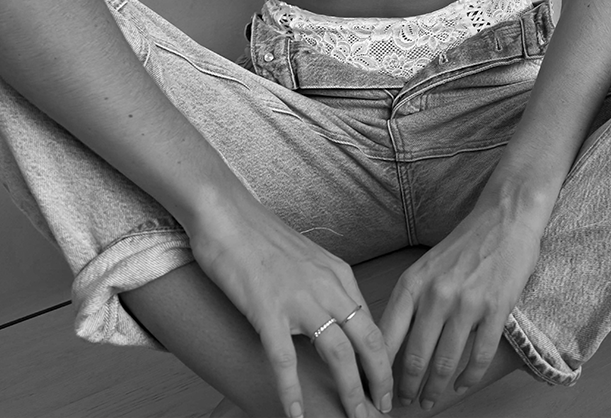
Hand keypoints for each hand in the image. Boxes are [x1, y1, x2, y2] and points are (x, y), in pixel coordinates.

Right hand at [189, 198, 392, 417]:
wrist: (225, 213)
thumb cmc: (259, 236)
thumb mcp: (305, 259)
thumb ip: (323, 286)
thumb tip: (333, 318)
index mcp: (338, 274)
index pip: (372, 323)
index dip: (382, 358)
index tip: (386, 383)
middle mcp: (327, 286)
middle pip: (367, 341)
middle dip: (380, 380)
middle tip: (384, 409)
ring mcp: (298, 299)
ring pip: (338, 354)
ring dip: (351, 392)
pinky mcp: (267, 310)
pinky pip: (285, 360)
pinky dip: (292, 391)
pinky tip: (295, 415)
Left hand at [380, 193, 543, 410]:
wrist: (505, 217)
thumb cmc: (464, 243)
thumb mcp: (425, 267)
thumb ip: (410, 301)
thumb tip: (392, 343)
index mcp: (413, 283)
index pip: (387, 336)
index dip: (379, 369)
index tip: (376, 388)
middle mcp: (436, 294)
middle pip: (415, 356)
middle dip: (407, 388)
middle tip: (404, 403)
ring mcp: (467, 303)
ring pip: (445, 361)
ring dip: (435, 388)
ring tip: (430, 401)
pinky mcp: (496, 308)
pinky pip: (480, 355)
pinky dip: (469, 377)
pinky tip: (462, 385)